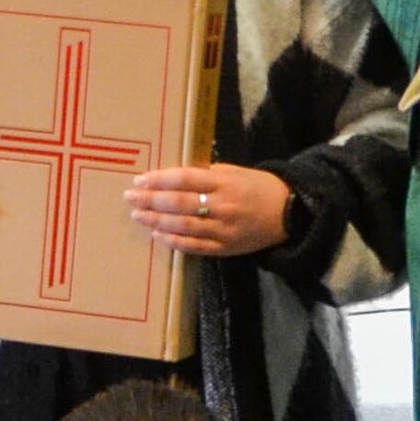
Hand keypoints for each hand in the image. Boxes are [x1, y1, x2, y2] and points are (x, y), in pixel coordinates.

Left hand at [126, 163, 290, 258]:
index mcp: (224, 182)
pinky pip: (194, 246)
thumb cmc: (257, 187)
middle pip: (179, 204)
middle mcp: (222, 206)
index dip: (159, 180)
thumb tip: (172, 178)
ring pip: (183, 226)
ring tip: (138, 215)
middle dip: (150, 201)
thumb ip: (205, 175)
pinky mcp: (225, 248)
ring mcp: (223, 230)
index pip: (184, 179)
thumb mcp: (234, 172)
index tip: (139, 180)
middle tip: (130, 198)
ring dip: (156, 221)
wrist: (289, 211)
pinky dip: (174, 241)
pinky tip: (158, 235)